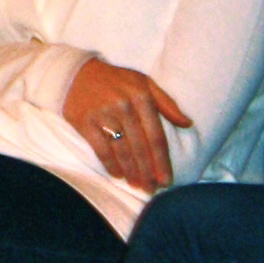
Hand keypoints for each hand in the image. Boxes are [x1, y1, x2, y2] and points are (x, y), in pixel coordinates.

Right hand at [64, 55, 191, 193]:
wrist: (75, 73)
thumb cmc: (115, 80)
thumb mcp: (143, 83)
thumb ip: (166, 103)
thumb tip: (188, 123)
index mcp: (141, 96)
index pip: (156, 136)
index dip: (162, 161)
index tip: (167, 179)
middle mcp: (123, 106)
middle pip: (140, 147)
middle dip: (148, 172)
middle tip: (153, 189)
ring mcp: (103, 114)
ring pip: (122, 151)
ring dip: (132, 172)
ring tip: (138, 185)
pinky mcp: (85, 122)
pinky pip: (101, 149)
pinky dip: (111, 164)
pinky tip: (118, 175)